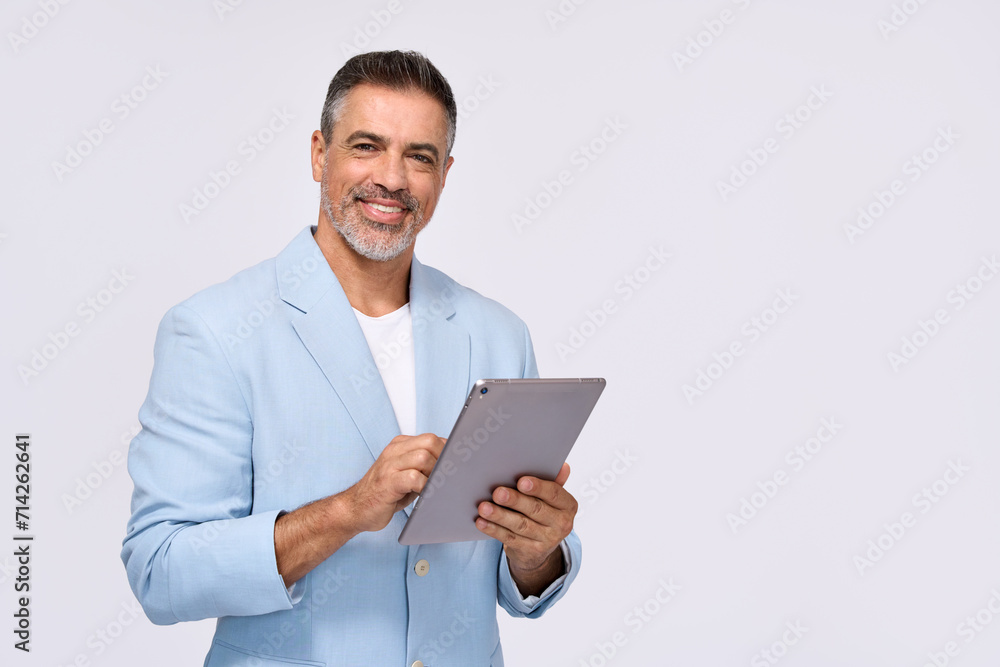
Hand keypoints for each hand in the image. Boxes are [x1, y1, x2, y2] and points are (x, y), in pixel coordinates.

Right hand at [345, 433, 444, 532]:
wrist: (355, 509)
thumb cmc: (385, 494)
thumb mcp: (406, 475)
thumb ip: (424, 467)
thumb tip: (452, 466)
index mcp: (400, 445)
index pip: (432, 438)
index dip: (448, 452)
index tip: (456, 466)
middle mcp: (394, 451)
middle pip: (430, 442)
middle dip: (443, 459)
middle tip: (445, 477)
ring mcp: (389, 465)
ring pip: (423, 456)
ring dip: (434, 473)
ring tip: (434, 486)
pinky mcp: (387, 482)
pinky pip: (413, 477)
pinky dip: (424, 486)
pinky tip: (424, 494)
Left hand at [475, 462, 577, 593]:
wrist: (541, 547)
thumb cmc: (544, 512)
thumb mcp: (551, 498)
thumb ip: (554, 481)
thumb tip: (563, 466)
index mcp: (568, 505)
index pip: (554, 493)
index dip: (538, 487)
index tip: (521, 481)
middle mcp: (561, 524)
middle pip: (535, 509)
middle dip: (515, 500)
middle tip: (498, 493)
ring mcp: (547, 540)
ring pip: (520, 525)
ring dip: (500, 516)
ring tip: (484, 507)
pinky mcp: (531, 552)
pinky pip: (510, 539)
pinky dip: (494, 530)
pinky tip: (482, 522)